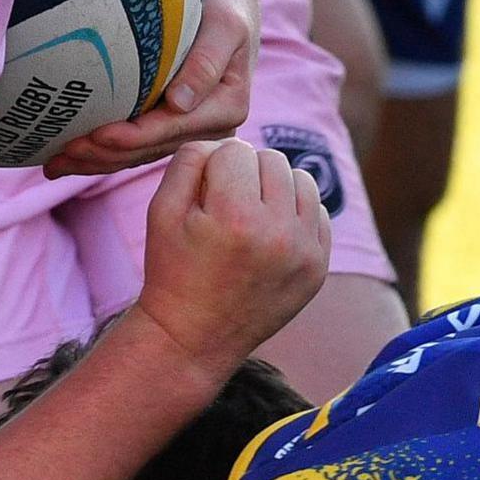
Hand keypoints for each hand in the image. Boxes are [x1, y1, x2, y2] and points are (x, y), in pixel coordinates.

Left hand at [43, 0, 259, 177]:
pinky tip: (63, 159)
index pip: (171, 129)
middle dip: (103, 155)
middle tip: (60, 154)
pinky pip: (129, 147)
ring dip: (94, 161)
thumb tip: (180, 102)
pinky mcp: (164, 127)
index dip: (133, 137)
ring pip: (134, 155)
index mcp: (225, 108)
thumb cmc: (222, 3)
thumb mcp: (225, 24)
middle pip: (147, 150)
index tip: (97, 135)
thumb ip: (207, 60)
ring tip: (53, 163)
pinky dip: (97, 153)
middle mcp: (207, 128)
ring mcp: (184, 131)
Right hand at [133, 139, 330, 365]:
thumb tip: (226, 143)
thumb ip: (189, 161)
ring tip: (250, 214)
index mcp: (234, 217)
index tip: (203, 196)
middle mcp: (276, 233)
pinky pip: (318, 211)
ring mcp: (303, 252)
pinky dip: (294, 213)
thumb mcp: (161, 210)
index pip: (234, 150)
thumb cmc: (173, 269)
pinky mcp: (318, 266)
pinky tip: (269, 234)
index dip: (212, 168)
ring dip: (274, 187)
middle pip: (270, 159)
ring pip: (301, 179)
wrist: (194, 336)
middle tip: (225, 205)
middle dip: (245, 174)